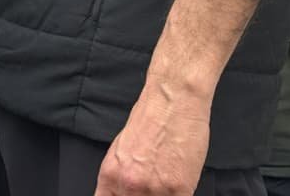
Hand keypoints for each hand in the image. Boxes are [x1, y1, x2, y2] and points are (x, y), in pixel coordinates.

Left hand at [94, 86, 209, 194]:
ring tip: (163, 186)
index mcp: (110, 174)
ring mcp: (154, 189)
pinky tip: (178, 187)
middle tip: (150, 189)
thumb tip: (123, 193)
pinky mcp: (179, 190)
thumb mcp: (121, 151)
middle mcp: (129, 184)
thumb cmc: (149, 121)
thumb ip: (120, 178)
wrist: (172, 102)